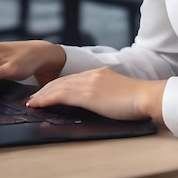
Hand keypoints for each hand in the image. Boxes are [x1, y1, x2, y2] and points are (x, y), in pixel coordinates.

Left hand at [26, 67, 166, 123]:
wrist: (146, 96)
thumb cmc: (137, 99)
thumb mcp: (117, 91)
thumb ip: (104, 92)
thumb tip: (97, 100)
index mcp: (99, 73)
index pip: (72, 78)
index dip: (57, 85)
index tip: (47, 92)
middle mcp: (92, 75)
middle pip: (62, 80)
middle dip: (45, 89)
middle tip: (32, 98)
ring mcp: (89, 83)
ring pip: (58, 87)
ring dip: (42, 95)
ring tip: (31, 102)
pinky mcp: (88, 94)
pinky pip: (61, 95)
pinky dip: (47, 99)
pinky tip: (39, 104)